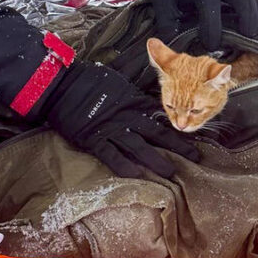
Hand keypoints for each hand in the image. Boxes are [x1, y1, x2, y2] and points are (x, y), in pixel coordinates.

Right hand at [45, 61, 199, 177]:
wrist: (61, 86)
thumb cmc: (89, 82)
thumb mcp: (119, 84)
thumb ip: (136, 97)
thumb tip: (153, 105)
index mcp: (134, 102)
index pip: (163, 116)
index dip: (179, 125)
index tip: (196, 134)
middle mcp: (127, 117)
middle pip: (158, 133)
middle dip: (179, 145)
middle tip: (196, 157)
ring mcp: (111, 129)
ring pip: (139, 147)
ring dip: (156, 160)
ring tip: (171, 171)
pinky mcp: (94, 140)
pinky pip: (112, 155)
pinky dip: (124, 165)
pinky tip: (137, 175)